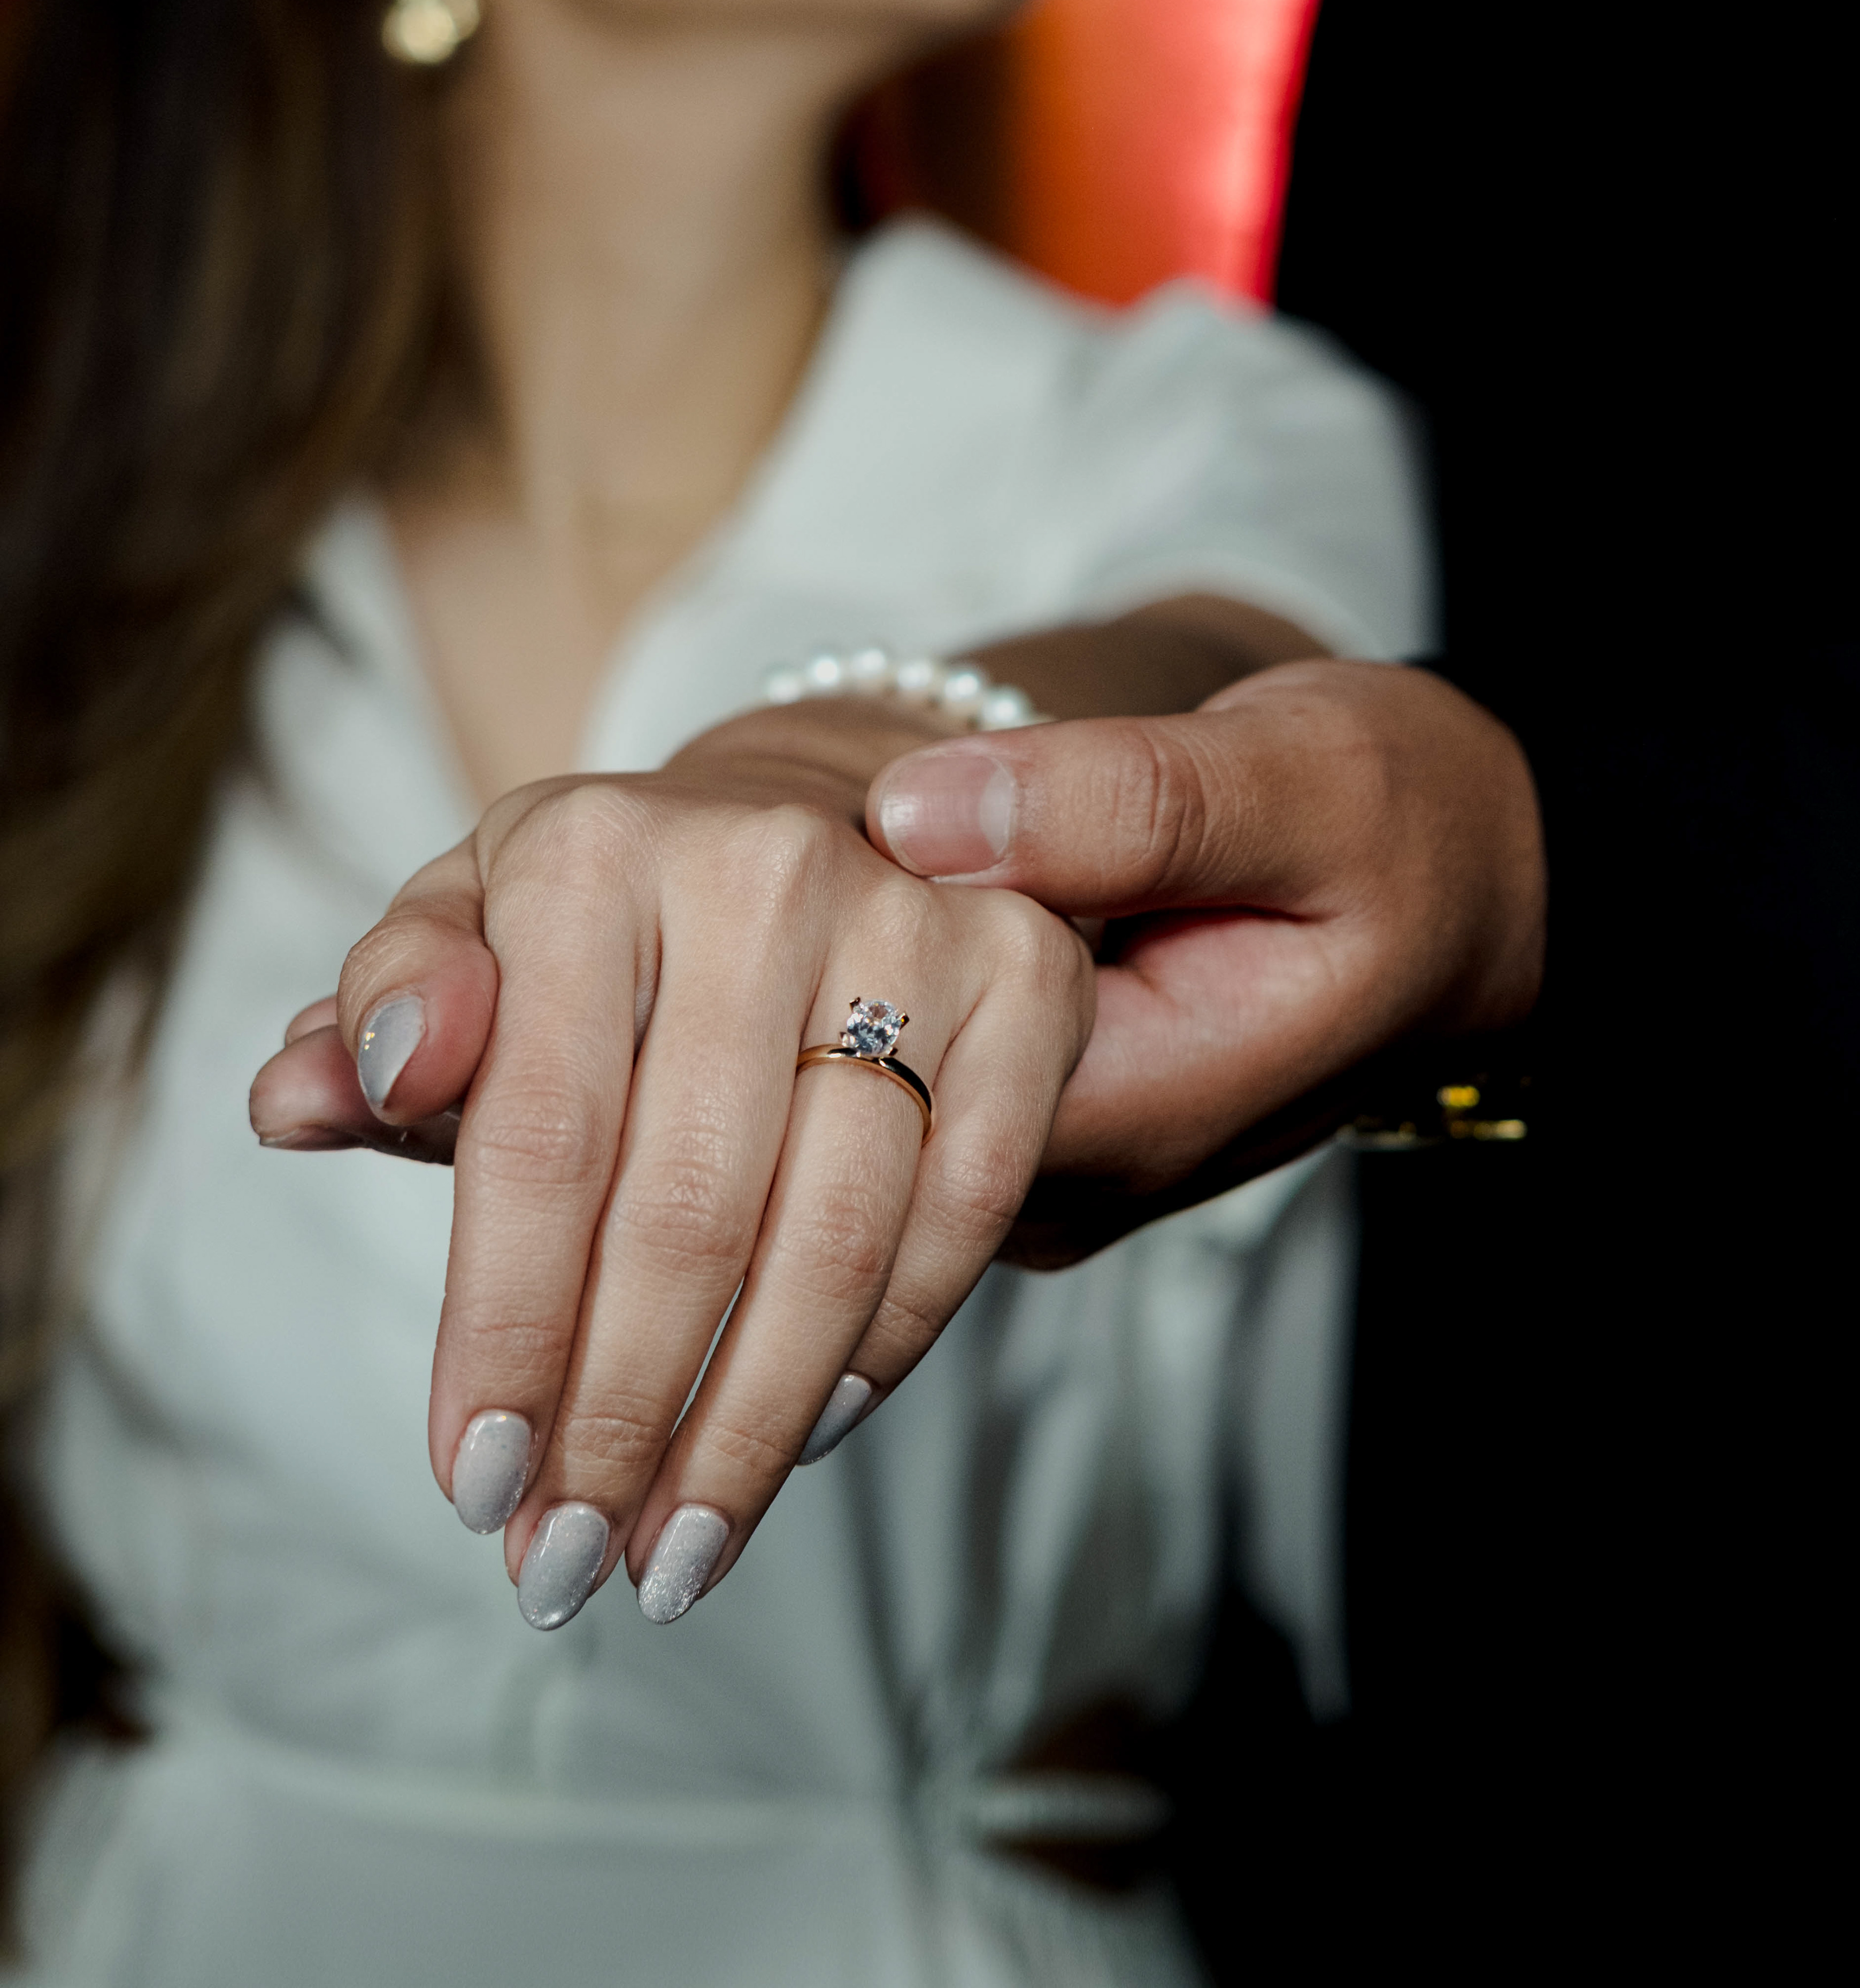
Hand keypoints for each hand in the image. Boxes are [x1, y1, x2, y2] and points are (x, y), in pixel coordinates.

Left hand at [249, 702, 1092, 1626]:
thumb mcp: (467, 944)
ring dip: (748, 1429)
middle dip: (618, 1419)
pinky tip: (808, 1435)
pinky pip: (962, 1208)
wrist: (796, 831)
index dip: (500, 1331)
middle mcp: (760, 863)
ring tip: (675, 1554)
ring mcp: (911, 917)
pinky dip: (882, 1345)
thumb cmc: (603, 932)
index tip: (472, 1486)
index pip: (535, 1139)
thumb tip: (298, 1097)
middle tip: (566, 1564)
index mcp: (590, 848)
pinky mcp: (1025, 978)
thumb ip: (379, 1025)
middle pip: (685, 1208)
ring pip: (831, 1233)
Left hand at [863, 659, 1544, 1264]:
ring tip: (910, 835)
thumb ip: (1124, 802)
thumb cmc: (1409, 825)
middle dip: (843, 946)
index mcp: (1137, 1117)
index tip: (864, 822)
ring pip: (876, 1082)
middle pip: (865, 1096)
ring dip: (868, 954)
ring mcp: (1046, 1171)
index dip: (850, 945)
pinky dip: (905, 967)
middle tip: (879, 807)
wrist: (1478, 888)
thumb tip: (914, 811)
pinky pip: (914, 1063)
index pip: (896, 1079)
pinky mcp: (1031, 1126)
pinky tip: (934, 879)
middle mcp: (1075, 1184)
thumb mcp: (1300, 779)